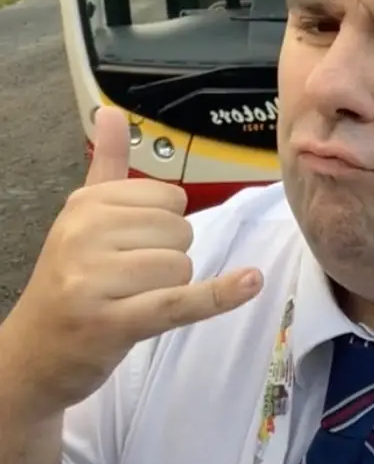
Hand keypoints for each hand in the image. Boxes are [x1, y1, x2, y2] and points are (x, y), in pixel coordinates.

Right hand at [2, 106, 262, 416]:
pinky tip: (250, 283)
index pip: (169, 198)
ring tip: (128, 300)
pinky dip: (218, 295)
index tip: (128, 247)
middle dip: (167, 258)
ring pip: (181, 267)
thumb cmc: (68, 280)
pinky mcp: (114, 322)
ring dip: (168, 288)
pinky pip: (180, 301)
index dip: (162, 226)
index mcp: (85, 202)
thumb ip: (106, 164)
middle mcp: (86, 234)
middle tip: (127, 280)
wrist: (33, 352)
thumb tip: (111, 111)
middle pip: (180, 232)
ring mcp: (96, 279)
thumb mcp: (81, 217)